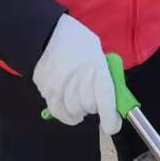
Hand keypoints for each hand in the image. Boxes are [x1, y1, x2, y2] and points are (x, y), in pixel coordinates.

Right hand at [32, 14, 118, 134]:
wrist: (48, 34)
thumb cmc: (78, 41)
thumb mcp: (98, 54)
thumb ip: (104, 76)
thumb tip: (111, 99)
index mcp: (98, 71)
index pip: (106, 104)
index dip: (111, 120)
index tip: (112, 126)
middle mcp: (80, 82)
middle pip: (89, 108)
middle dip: (93, 105)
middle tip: (91, 94)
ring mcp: (61, 89)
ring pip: (74, 112)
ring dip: (78, 108)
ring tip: (78, 97)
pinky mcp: (47, 92)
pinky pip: (58, 112)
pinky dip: (65, 115)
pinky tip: (69, 112)